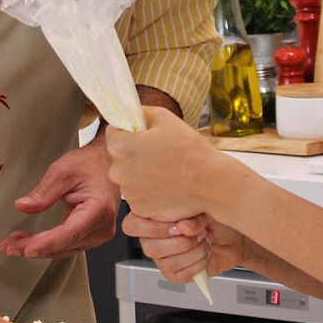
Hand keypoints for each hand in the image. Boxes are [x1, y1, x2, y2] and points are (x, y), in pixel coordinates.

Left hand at [0, 137, 119, 258]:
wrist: (106, 162)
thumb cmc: (91, 163)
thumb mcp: (62, 171)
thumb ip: (43, 192)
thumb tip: (23, 206)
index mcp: (99, 209)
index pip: (69, 233)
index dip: (45, 243)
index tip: (26, 248)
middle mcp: (102, 226)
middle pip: (64, 245)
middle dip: (34, 247)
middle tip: (9, 246)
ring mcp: (99, 232)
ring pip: (64, 249)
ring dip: (39, 248)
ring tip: (14, 244)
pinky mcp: (92, 234)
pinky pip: (68, 244)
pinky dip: (49, 244)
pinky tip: (32, 242)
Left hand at [105, 106, 220, 220]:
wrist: (210, 182)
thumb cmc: (189, 149)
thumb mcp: (165, 118)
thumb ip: (141, 113)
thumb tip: (130, 114)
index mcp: (121, 146)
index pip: (112, 133)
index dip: (128, 132)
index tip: (143, 135)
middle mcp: (118, 171)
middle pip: (119, 157)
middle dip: (133, 154)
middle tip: (158, 153)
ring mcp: (128, 193)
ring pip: (129, 177)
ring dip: (140, 173)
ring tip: (165, 170)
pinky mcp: (139, 209)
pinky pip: (138, 195)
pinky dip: (148, 191)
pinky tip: (166, 185)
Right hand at [123, 212, 244, 283]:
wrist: (233, 239)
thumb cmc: (215, 220)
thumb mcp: (206, 209)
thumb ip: (193, 215)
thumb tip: (184, 225)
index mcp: (153, 218)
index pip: (132, 226)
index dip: (153, 228)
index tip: (177, 224)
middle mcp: (153, 239)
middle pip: (150, 247)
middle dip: (181, 241)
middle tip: (199, 232)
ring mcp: (162, 258)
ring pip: (167, 262)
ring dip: (193, 251)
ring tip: (205, 241)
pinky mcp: (174, 273)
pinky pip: (179, 274)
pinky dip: (198, 263)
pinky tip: (205, 254)